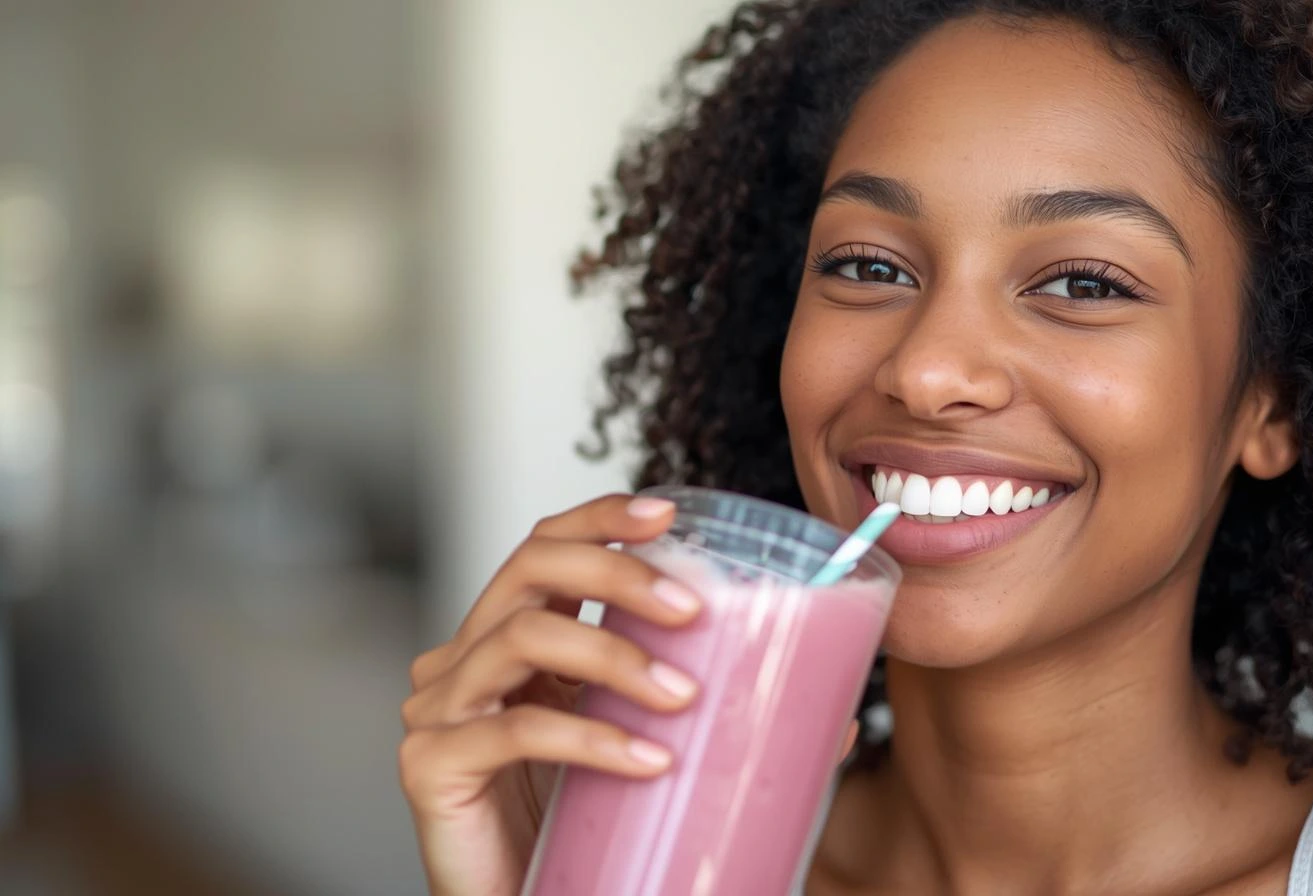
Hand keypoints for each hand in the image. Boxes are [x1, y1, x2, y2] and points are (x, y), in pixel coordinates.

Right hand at [398, 494, 702, 895]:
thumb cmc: (582, 834)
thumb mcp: (643, 750)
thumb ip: (710, 726)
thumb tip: (834, 724)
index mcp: (512, 641)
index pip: (546, 546)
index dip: (600, 517)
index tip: (669, 512)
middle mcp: (465, 661)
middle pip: (530, 568)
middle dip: (616, 571)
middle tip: (692, 607)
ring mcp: (438, 710)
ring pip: (522, 637)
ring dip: (614, 656)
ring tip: (684, 696)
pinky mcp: (429, 765)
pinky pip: (513, 729)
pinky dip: (590, 738)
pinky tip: (649, 761)